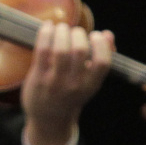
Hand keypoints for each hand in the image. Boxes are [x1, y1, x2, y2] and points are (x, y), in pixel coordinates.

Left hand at [21, 21, 112, 144]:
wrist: (49, 118)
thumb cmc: (72, 94)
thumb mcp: (91, 81)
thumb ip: (101, 58)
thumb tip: (107, 34)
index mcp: (91, 85)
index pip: (102, 62)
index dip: (101, 44)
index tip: (95, 35)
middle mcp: (74, 84)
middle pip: (80, 51)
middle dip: (78, 33)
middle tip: (74, 31)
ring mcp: (55, 81)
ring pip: (60, 49)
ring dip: (61, 31)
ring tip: (61, 28)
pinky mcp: (38, 76)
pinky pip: (42, 50)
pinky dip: (45, 33)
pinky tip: (48, 26)